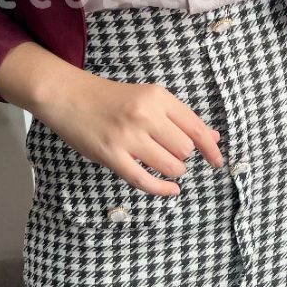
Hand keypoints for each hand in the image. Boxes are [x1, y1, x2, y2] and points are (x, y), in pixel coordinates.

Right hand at [14, 51, 224, 196]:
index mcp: (157, 97)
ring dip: (173, 171)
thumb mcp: (148, 98)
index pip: (195, 128)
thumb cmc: (111, 98)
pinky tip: (170, 190)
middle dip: (183, 157)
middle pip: (185, 149)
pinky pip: (145, 181)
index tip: (217, 161)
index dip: (211, 148)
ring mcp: (128, 137)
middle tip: (170, 153)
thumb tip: (212, 138)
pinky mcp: (111, 156)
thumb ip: (179, 118)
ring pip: (170, 166)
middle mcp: (145, 115)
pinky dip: (162, 190)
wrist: (69, 96)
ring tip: (163, 165)